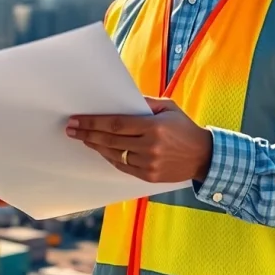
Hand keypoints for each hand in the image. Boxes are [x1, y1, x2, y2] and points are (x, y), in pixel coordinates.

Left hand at [66, 96, 213, 182]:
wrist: (203, 156)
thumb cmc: (184, 127)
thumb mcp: (168, 108)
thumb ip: (144, 102)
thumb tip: (119, 98)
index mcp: (153, 127)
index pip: (115, 124)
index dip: (93, 122)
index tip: (76, 120)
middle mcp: (150, 146)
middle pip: (110, 140)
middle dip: (87, 134)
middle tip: (70, 129)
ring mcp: (149, 164)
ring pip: (114, 155)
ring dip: (95, 146)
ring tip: (82, 138)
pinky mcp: (149, 176)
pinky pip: (123, 166)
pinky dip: (110, 157)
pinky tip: (101, 150)